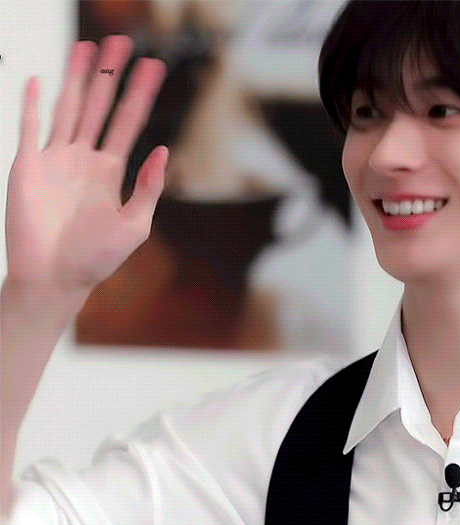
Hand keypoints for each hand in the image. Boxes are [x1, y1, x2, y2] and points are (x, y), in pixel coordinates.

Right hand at [5, 35, 167, 298]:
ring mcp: (55, 160)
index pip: (129, 123)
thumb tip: (163, 151)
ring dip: (77, 78)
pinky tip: (40, 80)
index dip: (141, 94)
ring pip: (67, 107)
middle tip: (122, 41)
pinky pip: (29, 128)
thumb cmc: (96, 258)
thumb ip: (148, 188)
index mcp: (110, 172)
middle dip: (110, 74)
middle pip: (99, 106)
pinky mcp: (28, 167)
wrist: (54, 279)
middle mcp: (84, 159)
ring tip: (88, 47)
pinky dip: (33, 104)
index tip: (154, 67)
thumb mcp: (134, 225)